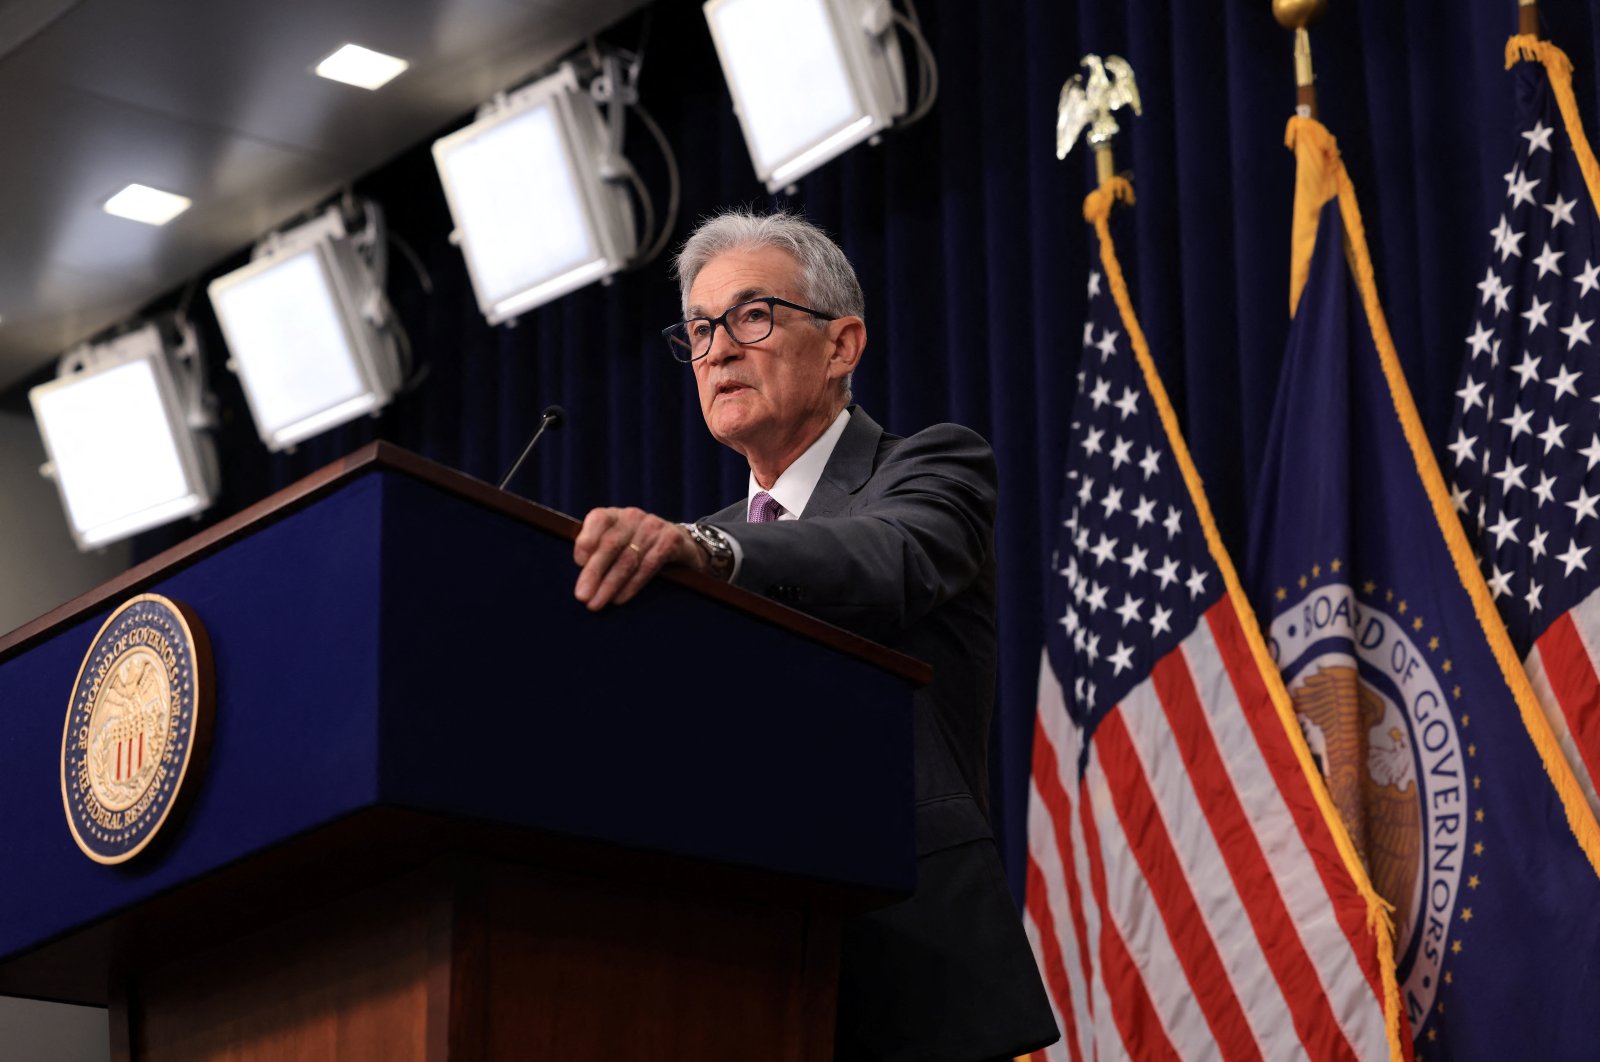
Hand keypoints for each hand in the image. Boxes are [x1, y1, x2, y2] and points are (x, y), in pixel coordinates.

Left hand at [573, 507, 703, 610]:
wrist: (680, 545)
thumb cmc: (636, 549)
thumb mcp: (616, 544)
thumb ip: (596, 553)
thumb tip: (579, 580)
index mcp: (614, 515)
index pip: (598, 519)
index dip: (586, 540)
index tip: (578, 563)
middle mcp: (633, 517)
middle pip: (611, 544)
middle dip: (594, 572)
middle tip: (582, 596)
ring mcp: (654, 527)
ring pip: (628, 559)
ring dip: (610, 584)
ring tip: (596, 603)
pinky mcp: (671, 541)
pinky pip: (649, 566)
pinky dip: (632, 585)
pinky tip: (619, 599)